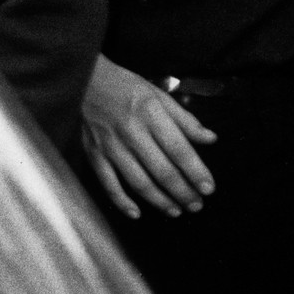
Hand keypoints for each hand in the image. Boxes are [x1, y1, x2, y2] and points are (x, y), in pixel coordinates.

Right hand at [80, 56, 217, 218]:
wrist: (82, 80)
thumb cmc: (124, 86)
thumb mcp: (158, 94)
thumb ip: (185, 119)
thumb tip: (210, 139)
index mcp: (151, 114)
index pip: (179, 149)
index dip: (196, 172)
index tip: (209, 189)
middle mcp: (131, 132)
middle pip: (162, 170)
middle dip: (182, 192)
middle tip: (196, 205)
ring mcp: (110, 145)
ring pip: (138, 181)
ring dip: (160, 200)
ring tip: (176, 211)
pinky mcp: (94, 154)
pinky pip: (108, 183)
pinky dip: (121, 201)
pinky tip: (136, 213)